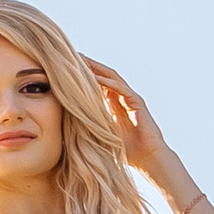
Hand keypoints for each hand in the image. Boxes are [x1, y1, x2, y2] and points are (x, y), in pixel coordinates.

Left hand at [84, 60, 193, 212]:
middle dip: (88, 65)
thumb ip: (91, 124)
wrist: (147, 158)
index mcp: (113, 102)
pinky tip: (96, 79)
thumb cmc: (126, 149)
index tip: (66, 67)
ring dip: (97, 69)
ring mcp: (131, 98)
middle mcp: (122, 97)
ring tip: (82, 61)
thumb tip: (69, 124)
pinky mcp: (138, 102)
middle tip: (71, 56)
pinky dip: (109, 83)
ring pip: (112, 78)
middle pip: (104, 75)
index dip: (84, 74)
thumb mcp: (103, 133)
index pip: (97, 83)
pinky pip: (122, 89)